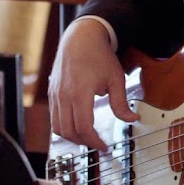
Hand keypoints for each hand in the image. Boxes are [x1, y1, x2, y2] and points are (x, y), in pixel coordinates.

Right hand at [48, 18, 136, 150]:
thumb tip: (131, 119)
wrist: (81, 37)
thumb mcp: (116, 79)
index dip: (94, 141)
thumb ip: (121, 103)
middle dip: (84, 142)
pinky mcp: (52, 92)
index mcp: (80, 92)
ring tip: (88, 137)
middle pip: (68, 131)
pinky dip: (64, 126)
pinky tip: (77, 125)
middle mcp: (64, 95)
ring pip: (57, 127)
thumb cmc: (99, 56)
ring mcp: (55, 94)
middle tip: (97, 144)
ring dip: (72, 137)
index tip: (104, 147)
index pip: (83, 127)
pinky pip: (53, 117)